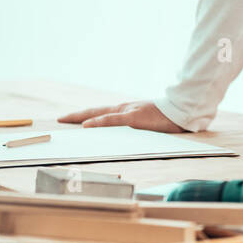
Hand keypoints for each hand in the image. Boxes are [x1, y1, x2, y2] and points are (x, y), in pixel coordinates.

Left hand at [56, 101, 184, 132]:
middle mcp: (124, 108)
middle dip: (76, 115)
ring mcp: (128, 112)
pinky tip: (86, 125)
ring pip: (99, 113)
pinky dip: (98, 122)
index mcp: (127, 110)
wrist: (183, 109)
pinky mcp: (134, 118)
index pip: (102, 112)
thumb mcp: (150, 121)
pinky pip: (112, 120)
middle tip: (59, 119)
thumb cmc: (169, 117)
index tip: (71, 119)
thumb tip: (129, 134)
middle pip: (95, 110)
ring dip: (81, 117)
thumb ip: (138, 126)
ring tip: (65, 120)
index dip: (86, 115)